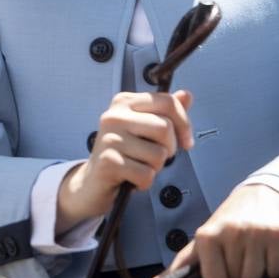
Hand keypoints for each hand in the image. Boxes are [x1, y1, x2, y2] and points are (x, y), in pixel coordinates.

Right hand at [57, 90, 193, 230]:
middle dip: (169, 148)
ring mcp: (110, 138)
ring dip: (155, 167)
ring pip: (158, 154)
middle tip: (156, 156)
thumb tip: (186, 95)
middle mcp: (114, 116)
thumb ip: (166, 112)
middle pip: (165, 127)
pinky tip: (131, 177)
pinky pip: (146, 174)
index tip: (185, 140)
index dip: (184, 123)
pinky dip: (145, 182)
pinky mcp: (108, 162)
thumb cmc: (123, 154)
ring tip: (139, 166)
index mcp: (125, 102)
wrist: (92, 182)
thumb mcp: (145, 129)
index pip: (167, 102)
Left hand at [165, 183, 278, 277]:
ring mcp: (255, 233)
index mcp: (207, 235)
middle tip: (239, 262)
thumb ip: (182, 265)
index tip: (223, 275)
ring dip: (256, 277)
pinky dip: (272, 269)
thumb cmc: (227, 223)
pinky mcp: (278, 235)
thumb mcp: (202, 240)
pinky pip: (275, 272)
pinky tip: (267, 254)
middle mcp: (230, 232)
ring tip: (252, 258)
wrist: (261, 194)